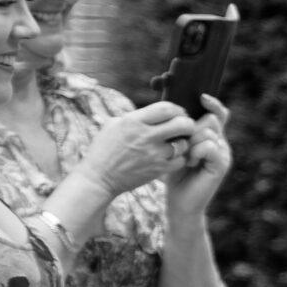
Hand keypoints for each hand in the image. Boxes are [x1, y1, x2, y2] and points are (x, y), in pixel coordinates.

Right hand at [80, 100, 198, 200]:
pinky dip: (179, 158)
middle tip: (185, 127)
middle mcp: (145, 136)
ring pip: (184, 143)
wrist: (99, 177)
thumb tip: (155, 113)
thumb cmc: (104, 149)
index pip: (166, 108)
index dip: (177, 109)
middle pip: (182, 124)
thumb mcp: (114, 125)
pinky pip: (181, 160)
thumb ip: (136, 117)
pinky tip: (172, 157)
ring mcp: (154, 154)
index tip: (178, 113)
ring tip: (176, 143)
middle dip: (187, 123)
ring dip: (183, 142)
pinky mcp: (159, 169)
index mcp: (133, 121)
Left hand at [164, 96, 233, 218]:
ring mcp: (224, 154)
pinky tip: (190, 162)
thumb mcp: (175, 146)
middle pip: (211, 119)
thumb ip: (180, 130)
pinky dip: (196, 151)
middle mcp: (221, 143)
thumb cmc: (173, 174)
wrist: (180, 203)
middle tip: (182, 144)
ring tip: (185, 157)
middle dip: (193, 127)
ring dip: (192, 141)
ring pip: (209, 132)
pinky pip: (210, 146)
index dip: (212, 103)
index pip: (218, 113)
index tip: (201, 96)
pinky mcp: (222, 165)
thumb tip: (172, 105)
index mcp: (212, 136)